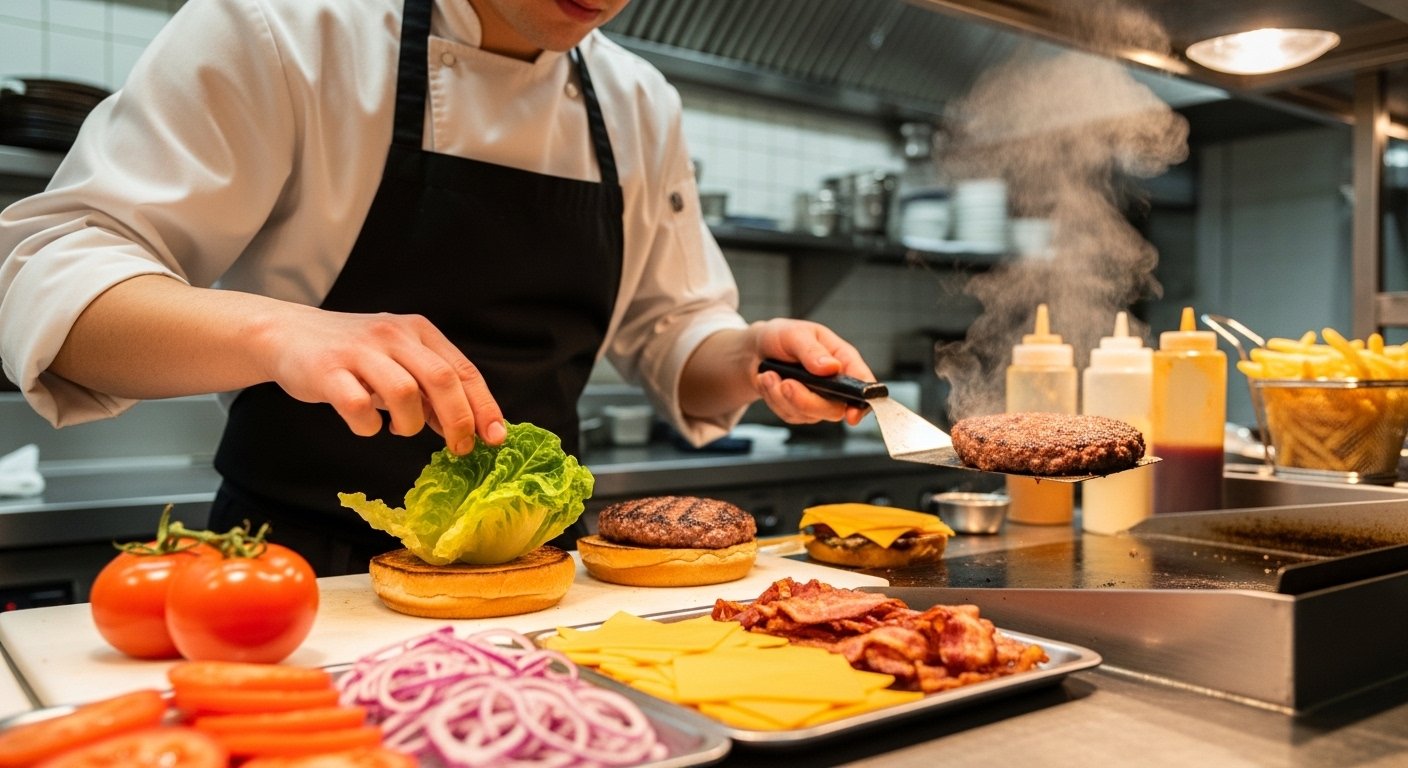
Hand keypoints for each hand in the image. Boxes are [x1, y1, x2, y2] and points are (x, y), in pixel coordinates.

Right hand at [261, 307, 504, 453]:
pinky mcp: (327, 370)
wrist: (287, 334)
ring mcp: (359, 350)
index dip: (483, 406)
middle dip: (458, 420)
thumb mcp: (399, 361)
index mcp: (418, 331)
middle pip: (442, 379)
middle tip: (459, 448)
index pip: (462, 370)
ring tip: (398, 429)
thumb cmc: (353, 355)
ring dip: (409, 424)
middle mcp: (393, 334)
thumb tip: (468, 428)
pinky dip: (369, 426)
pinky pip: (358, 406)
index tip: (495, 437)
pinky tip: (367, 424)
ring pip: (404, 393)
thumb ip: (430, 389)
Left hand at [749, 319, 873, 424]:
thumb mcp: (795, 334)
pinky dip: (773, 399)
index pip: (862, 383)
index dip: (863, 401)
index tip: (851, 415)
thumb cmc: (781, 337)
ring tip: (768, 374)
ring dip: (782, 397)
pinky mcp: (800, 410)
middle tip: (786, 384)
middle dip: (806, 400)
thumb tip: (831, 367)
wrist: (757, 350)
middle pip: (835, 408)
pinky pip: (789, 414)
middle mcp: (835, 383)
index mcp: (843, 359)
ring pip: (808, 414)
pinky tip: (767, 381)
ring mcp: (819, 399)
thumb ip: (812, 351)